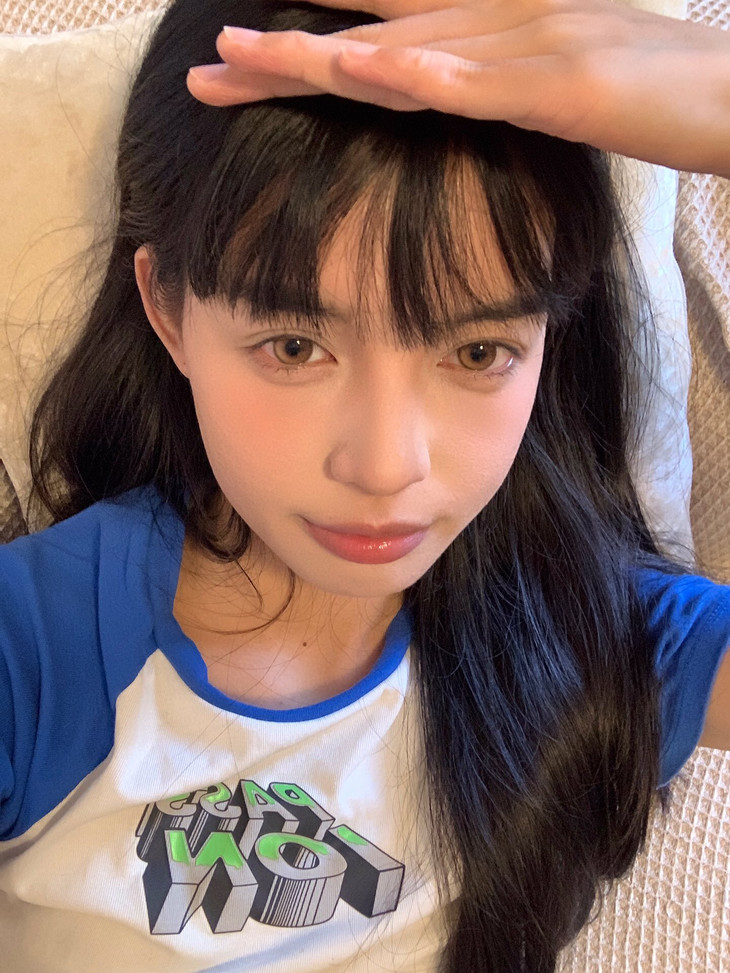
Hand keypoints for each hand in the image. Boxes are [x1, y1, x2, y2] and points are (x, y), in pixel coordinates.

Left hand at [187, 0, 729, 177]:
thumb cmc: (654, 92)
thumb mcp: (557, 93)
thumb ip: (498, 94)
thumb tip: (448, 108)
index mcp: (493, 33)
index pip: (384, 34)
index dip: (311, 45)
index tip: (243, 64)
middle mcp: (500, 22)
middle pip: (375, 38)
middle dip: (289, 54)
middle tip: (210, 70)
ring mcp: (532, 43)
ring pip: (414, 47)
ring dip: (330, 53)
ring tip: (253, 57)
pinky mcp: (568, 80)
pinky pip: (486, 79)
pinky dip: (427, 74)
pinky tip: (372, 73)